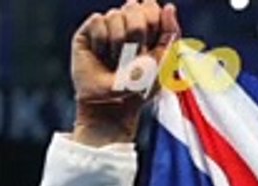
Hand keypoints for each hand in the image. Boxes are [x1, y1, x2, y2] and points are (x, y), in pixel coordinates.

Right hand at [71, 0, 179, 144]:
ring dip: (119, 42)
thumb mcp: (162, 63)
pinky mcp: (87, 33)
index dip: (152, 18)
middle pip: (134, 8)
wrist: (112, 104)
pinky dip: (102, 41)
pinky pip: (98, 21)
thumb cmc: (140, 88)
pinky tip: (101, 54)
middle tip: (133, 55)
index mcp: (149, 32)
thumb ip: (170, 35)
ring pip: (115, 15)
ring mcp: (107, 28)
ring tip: (116, 60)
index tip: (150, 40)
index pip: (151, 8)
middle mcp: (127, 26)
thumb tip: (169, 7)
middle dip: (137, 33)